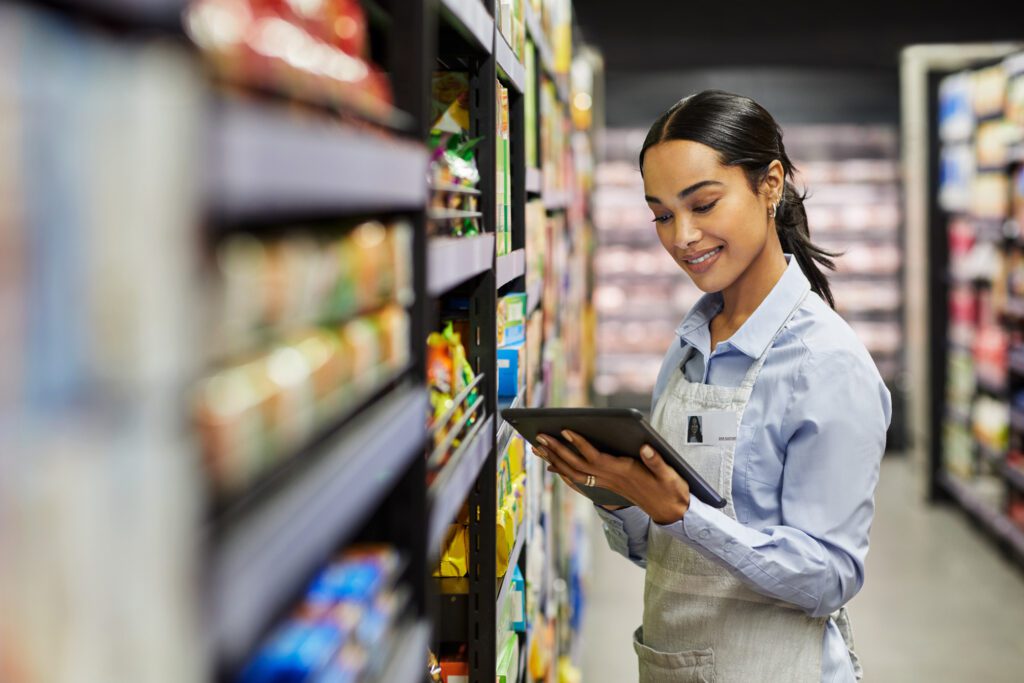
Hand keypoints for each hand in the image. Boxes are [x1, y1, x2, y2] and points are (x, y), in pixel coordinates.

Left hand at [531, 430, 690, 524]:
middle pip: (577, 464)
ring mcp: (606, 484)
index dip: (580, 444)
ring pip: (574, 473)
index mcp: (623, 471)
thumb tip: (646, 447)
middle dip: (557, 450)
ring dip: (554, 460)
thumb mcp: (669, 474)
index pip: (595, 456)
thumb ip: (656, 461)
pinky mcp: (606, 487)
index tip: (565, 430)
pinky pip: (579, 481)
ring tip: (538, 448)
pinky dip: (563, 473)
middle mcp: (610, 478)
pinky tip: (553, 467)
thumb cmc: (670, 490)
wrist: (670, 511)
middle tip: (539, 436)